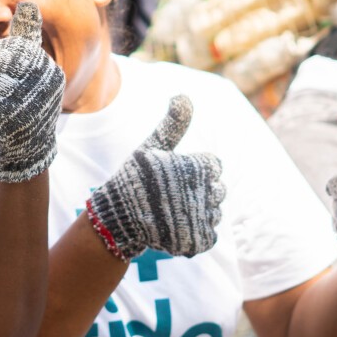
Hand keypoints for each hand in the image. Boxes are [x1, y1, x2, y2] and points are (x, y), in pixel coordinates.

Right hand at [86, 95, 225, 259]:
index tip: (175, 175)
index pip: (214, 166)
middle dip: (200, 191)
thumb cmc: (134, 178)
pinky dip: (195, 232)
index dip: (195, 169)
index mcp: (198, 167)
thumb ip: (173, 123)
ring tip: (171, 212)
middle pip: (218, 190)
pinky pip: (210, 234)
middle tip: (171, 195)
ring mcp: (203, 219)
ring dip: (198, 212)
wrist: (118, 217)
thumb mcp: (151, 147)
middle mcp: (205, 193)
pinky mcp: (199, 241)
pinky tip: (175, 227)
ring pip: (215, 213)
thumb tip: (183, 95)